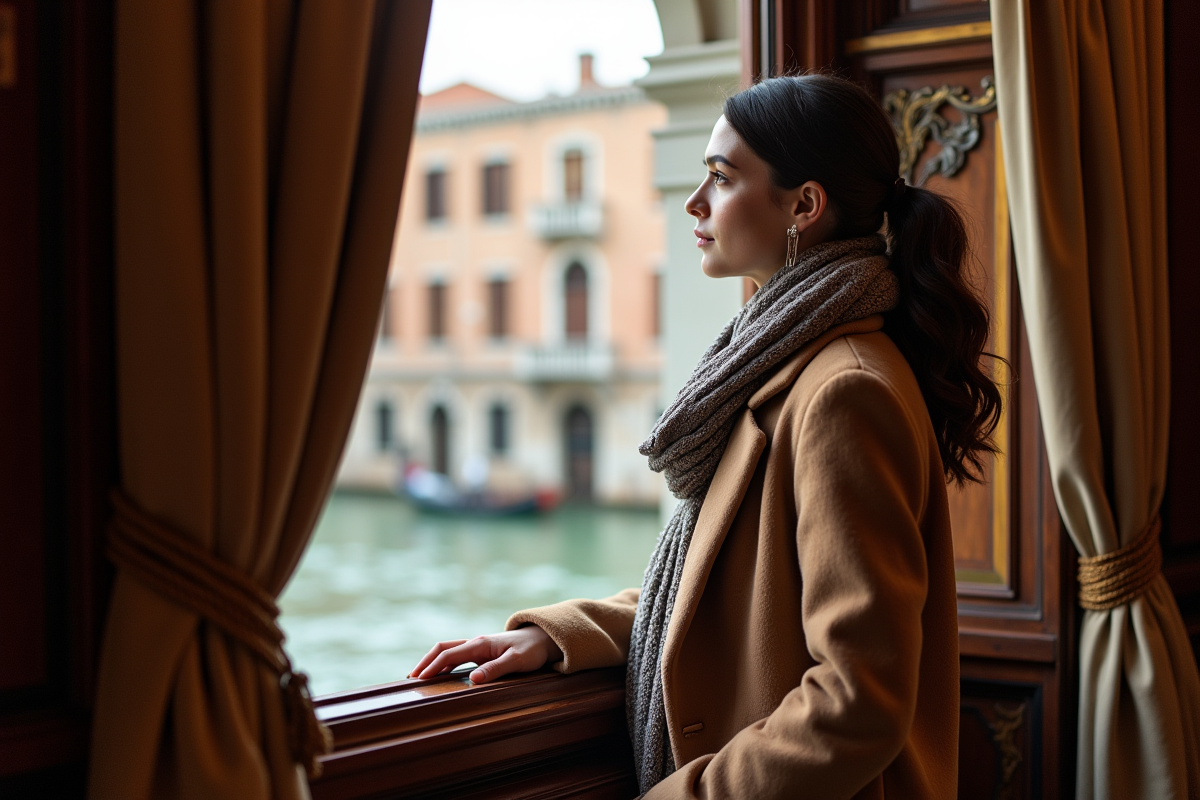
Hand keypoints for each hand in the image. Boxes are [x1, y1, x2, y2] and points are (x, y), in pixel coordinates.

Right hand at [408, 625, 563, 683]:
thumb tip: (473, 679)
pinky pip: (456, 656)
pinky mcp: (481, 652)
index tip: (420, 680)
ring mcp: (477, 647)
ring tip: (419, 677)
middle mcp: (476, 643)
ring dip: (432, 662)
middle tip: (411, 678)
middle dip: (426, 662)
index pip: (449, 654)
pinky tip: (439, 675)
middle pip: (442, 648)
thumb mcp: (517, 661)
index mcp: (481, 644)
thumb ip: (496, 669)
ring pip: (448, 651)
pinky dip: (443, 663)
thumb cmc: (531, 651)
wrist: (542, 639)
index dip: (433, 667)